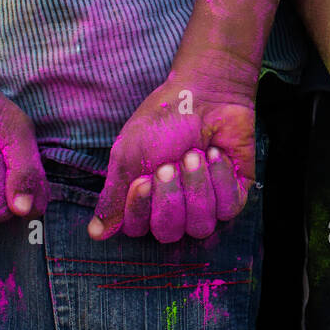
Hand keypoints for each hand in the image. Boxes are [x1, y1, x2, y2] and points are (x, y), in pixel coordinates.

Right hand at [89, 68, 255, 242]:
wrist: (206, 95)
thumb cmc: (162, 121)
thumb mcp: (127, 156)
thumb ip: (112, 196)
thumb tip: (95, 234)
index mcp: (145, 201)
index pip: (137, 230)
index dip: (140, 208)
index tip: (144, 179)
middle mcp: (175, 208)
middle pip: (169, 232)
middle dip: (170, 196)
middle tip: (170, 163)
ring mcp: (206, 203)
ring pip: (200, 225)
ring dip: (196, 186)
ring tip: (194, 154)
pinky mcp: (234, 195)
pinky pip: (227, 209)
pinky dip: (220, 179)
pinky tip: (216, 154)